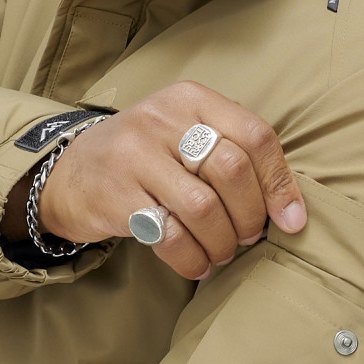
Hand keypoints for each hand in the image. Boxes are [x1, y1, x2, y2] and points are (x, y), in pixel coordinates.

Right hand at [36, 82, 306, 279]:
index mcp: (191, 99)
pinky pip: (170, 235)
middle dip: (251, 216)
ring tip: (221, 253)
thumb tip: (293, 212)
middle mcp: (163, 119)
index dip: (280, 183)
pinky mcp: (116, 195)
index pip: (255, 135)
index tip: (290, 220)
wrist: (70, 172)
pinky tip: (197, 264)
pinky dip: (192, 259)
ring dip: (222, 242)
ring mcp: (135, 155)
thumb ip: (235, 155)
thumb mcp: (186, 134)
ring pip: (204, 208)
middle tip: (248, 236)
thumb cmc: (147, 157)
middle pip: (232, 171)